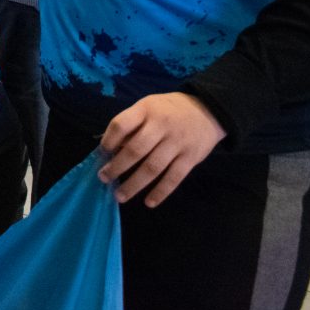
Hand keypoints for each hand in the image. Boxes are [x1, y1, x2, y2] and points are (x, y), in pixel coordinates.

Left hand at [98, 92, 225, 206]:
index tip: (101, 154)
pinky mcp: (191, 158)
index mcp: (146, 110)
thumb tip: (112, 149)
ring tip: (119, 195)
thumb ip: (132, 124)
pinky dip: (160, 192)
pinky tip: (149, 202)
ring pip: (152, 168)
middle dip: (117, 167)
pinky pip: (174, 178)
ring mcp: (177, 143)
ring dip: (134, 184)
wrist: (207, 110)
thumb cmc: (168, 110)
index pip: (121, 124)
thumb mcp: (148, 106)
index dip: (108, 140)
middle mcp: (161, 126)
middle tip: (103, 178)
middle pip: (135, 150)